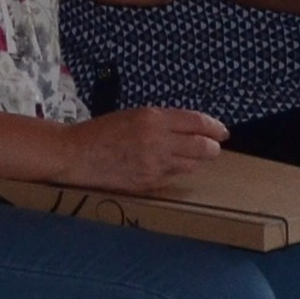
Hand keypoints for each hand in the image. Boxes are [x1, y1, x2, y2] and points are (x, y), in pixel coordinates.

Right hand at [56, 106, 230, 193]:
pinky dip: (178, 172)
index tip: (223, 131)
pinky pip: (173, 177)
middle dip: (212, 147)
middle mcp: (158, 141)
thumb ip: (162, 122)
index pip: (196, 122)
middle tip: (215, 147)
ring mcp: (154, 165)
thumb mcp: (134, 115)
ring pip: (191, 165)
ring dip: (197, 161)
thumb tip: (188, 129)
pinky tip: (175, 168)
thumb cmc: (102, 131)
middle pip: (202, 147)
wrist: (76, 155)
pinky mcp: (148, 183)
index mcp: (153, 118)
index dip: (214, 127)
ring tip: (197, 157)